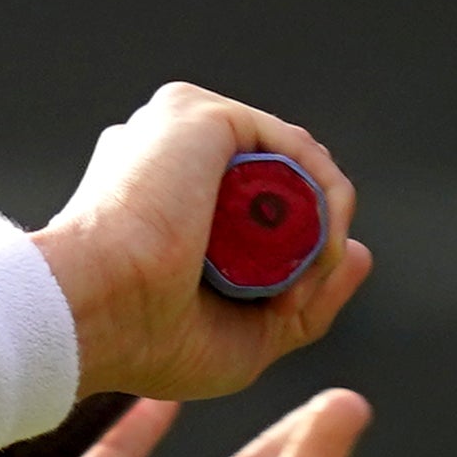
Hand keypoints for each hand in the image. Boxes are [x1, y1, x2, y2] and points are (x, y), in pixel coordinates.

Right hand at [34, 83, 371, 400]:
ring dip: (319, 225)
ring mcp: (180, 130)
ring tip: (306, 277)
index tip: (283, 305)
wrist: (95, 315)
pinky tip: (321, 244)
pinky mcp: (203, 116)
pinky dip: (326, 198)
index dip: (279, 256)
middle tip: (293, 296)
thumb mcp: (244, 337)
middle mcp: (160, 154)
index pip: (242, 208)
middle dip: (302, 240)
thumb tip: (361, 251)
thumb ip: (305, 299)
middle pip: (270, 186)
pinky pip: (297, 150)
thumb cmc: (143, 340)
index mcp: (149, 196)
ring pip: (289, 167)